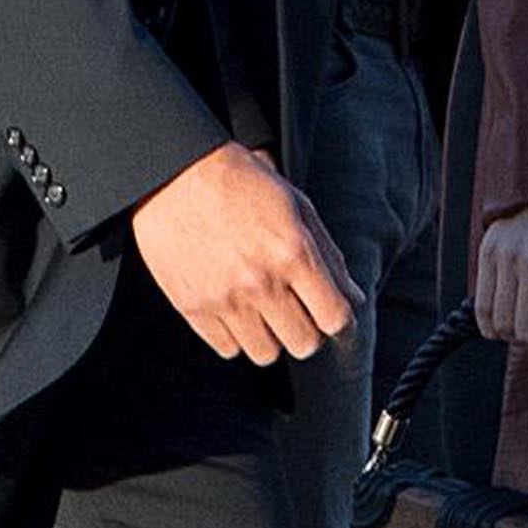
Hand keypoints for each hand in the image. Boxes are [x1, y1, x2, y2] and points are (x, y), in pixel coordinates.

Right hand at [131, 144, 357, 365]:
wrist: (174, 174)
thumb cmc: (242, 183)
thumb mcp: (297, 206)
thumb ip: (328, 255)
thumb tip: (353, 297)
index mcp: (293, 253)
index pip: (334, 318)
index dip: (339, 322)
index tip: (332, 316)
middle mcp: (260, 282)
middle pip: (303, 344)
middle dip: (307, 332)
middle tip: (297, 312)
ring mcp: (223, 298)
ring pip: (265, 354)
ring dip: (271, 337)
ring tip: (263, 311)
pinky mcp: (191, 306)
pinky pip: (227, 348)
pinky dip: (235, 337)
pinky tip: (235, 311)